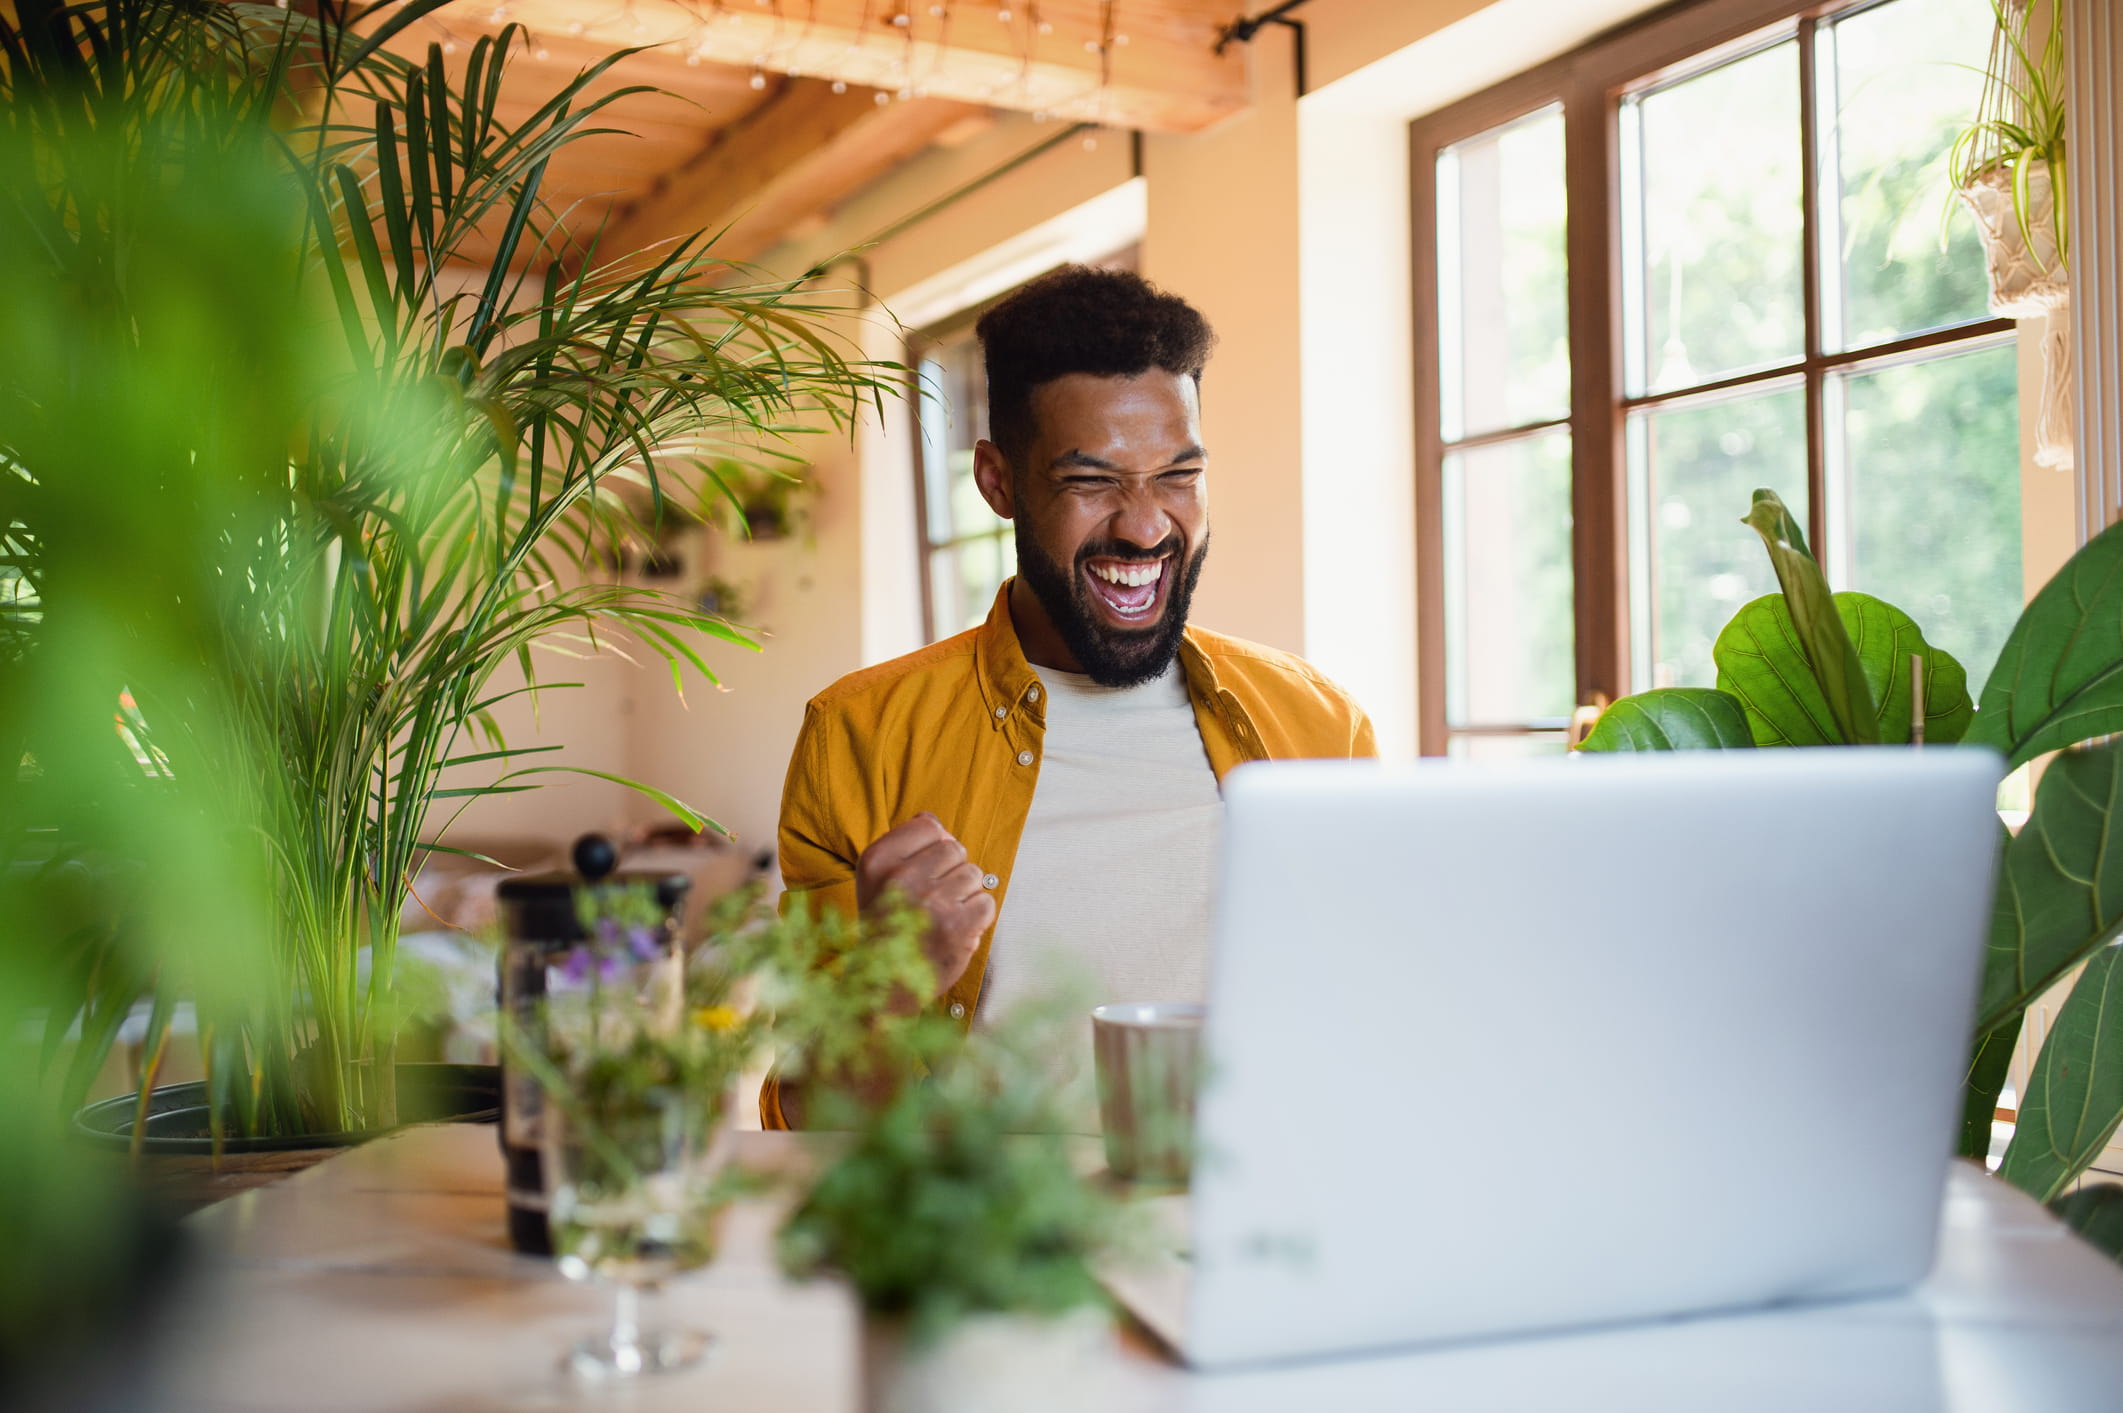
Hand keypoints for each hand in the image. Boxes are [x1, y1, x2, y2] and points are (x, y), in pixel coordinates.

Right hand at [855, 812, 995, 997]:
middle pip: (955, 849)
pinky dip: (978, 918)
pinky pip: (987, 902)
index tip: (922, 873)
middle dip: (952, 873)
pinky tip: (956, 931)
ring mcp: (930, 903)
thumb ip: (906, 846)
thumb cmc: (887, 928)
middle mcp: (900, 878)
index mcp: (877, 861)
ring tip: (941, 917)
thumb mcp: (878, 881)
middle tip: (931, 902)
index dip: (933, 849)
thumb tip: (939, 825)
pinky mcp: (957, 927)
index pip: (929, 827)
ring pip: (974, 875)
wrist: (883, 986)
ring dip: (965, 896)